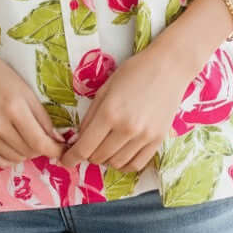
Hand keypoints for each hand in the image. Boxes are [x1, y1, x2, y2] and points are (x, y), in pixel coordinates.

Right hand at [0, 47, 67, 168]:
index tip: (62, 148)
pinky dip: (9, 158)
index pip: (39, 141)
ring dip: (26, 153)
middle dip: (41, 149)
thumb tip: (56, 139)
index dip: (54, 149)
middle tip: (44, 139)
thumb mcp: (24, 89)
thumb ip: (41, 115)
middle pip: (28, 151)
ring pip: (14, 158)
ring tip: (28, 140)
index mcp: (14, 107)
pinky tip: (13, 147)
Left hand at [60, 46, 191, 172]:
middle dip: (89, 154)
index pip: (84, 147)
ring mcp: (144, 137)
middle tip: (88, 145)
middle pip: (99, 157)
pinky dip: (124, 164)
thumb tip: (80, 138)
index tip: (65, 161)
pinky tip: (120, 153)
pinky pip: (136, 165)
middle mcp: (126, 128)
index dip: (71, 158)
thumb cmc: (134, 71)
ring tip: (105, 146)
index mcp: (109, 112)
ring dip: (106, 159)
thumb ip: (91, 114)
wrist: (168, 67)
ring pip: (116, 163)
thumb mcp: (106, 87)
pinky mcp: (158, 141)